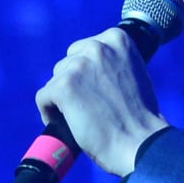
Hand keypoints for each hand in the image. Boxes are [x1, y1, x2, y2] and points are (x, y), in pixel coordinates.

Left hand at [33, 27, 168, 175]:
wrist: (141, 143)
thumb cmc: (140, 117)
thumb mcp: (133, 74)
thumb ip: (112, 64)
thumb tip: (90, 68)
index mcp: (117, 39)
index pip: (84, 49)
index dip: (85, 72)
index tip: (92, 89)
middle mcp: (97, 47)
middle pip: (67, 62)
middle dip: (73, 83)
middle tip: (84, 105)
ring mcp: (78, 66)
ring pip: (55, 80)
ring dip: (62, 98)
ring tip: (78, 117)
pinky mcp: (63, 86)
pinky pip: (43, 97)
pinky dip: (48, 112)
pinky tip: (65, 125)